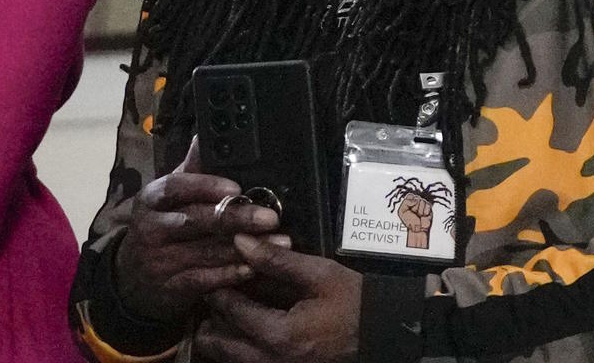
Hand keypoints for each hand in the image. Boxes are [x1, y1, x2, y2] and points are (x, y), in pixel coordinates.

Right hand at [114, 138, 275, 327]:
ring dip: (245, 247)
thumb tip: (204, 135)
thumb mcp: (168, 197)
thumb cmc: (161, 226)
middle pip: (196, 220)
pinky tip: (253, 268)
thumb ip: (190, 169)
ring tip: (279, 241)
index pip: (175, 187)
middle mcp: (151, 228)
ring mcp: (159, 261)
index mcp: (151, 199)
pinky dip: (230, 275)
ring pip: (206, 252)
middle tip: (270, 216)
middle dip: (236, 218)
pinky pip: (204, 280)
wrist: (130, 279)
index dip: (206, 186)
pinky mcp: (170, 288)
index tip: (236, 187)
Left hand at [195, 243, 363, 362]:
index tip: (212, 274)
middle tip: (216, 296)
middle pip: (216, 346)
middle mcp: (271, 362)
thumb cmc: (355, 302)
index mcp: (279, 335)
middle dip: (210, 319)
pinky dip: (239, 348)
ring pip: (227, 358)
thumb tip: (240, 241)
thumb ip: (276, 261)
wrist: (383, 333)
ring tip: (227, 313)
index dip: (217, 289)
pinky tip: (247, 329)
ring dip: (222, 337)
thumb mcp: (320, 274)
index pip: (231, 312)